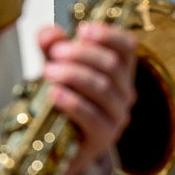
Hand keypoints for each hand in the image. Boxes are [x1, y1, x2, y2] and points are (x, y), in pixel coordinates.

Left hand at [37, 22, 138, 166]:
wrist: (57, 144)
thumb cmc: (62, 99)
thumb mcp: (55, 67)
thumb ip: (51, 47)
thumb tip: (49, 33)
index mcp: (119, 71)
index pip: (127, 47)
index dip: (109, 35)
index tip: (82, 30)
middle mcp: (125, 92)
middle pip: (111, 65)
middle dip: (81, 54)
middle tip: (54, 53)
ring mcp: (118, 116)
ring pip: (102, 88)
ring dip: (74, 75)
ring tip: (47, 71)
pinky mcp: (104, 137)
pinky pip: (92, 116)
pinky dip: (72, 102)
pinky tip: (53, 94)